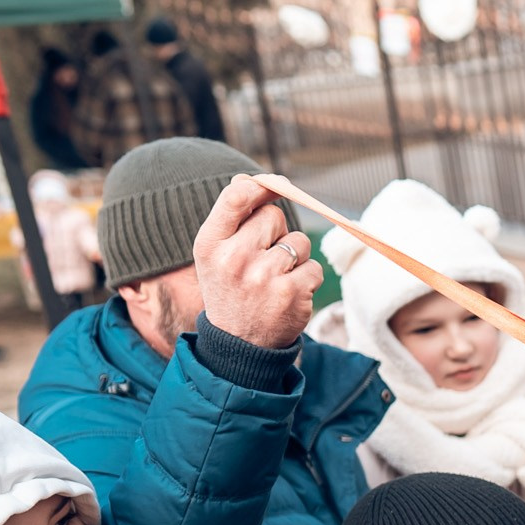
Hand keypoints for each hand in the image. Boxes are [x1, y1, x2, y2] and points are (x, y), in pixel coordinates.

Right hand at [194, 176, 319, 348]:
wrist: (238, 346)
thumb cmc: (230, 289)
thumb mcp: (216, 254)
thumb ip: (232, 218)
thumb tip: (252, 179)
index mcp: (209, 244)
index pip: (237, 197)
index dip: (261, 185)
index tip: (275, 184)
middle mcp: (234, 259)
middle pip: (274, 215)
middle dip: (275, 232)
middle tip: (262, 259)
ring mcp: (264, 277)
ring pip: (299, 241)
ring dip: (294, 257)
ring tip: (273, 280)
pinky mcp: (293, 293)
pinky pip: (314, 267)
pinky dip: (307, 279)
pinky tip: (287, 295)